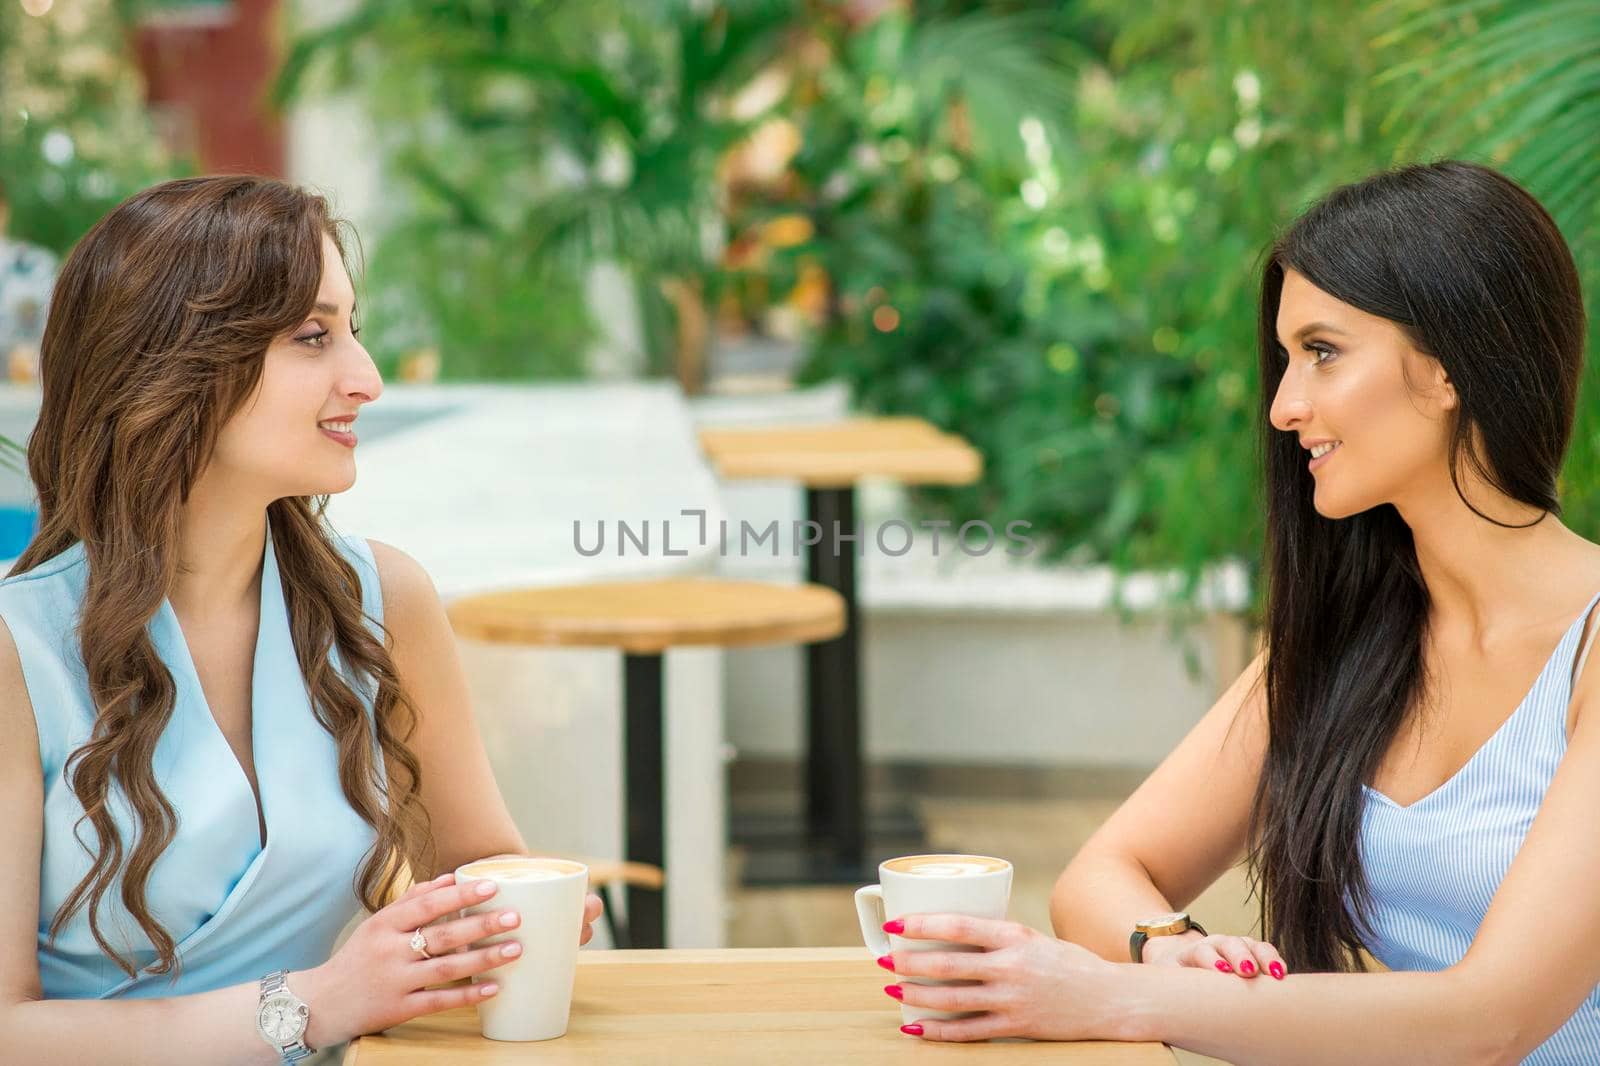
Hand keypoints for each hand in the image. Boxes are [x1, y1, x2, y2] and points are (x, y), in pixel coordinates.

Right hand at [294, 873, 602, 1048]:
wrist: (320, 1003)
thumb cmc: (356, 958)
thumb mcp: (376, 925)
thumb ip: (411, 901)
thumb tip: (449, 879)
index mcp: (384, 925)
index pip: (427, 905)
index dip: (460, 895)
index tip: (492, 886)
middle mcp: (390, 951)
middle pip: (442, 936)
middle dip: (482, 926)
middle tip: (514, 917)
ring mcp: (395, 981)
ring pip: (446, 968)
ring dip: (484, 959)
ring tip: (515, 949)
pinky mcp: (399, 1009)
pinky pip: (438, 1001)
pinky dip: (467, 996)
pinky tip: (493, 988)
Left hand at [880, 914, 1126, 1042]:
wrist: (1111, 999)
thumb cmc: (1069, 963)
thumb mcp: (1033, 937)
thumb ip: (997, 936)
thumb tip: (950, 929)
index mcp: (1015, 936)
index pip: (959, 925)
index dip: (922, 925)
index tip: (894, 923)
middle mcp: (1012, 967)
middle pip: (948, 964)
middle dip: (909, 962)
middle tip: (883, 959)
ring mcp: (1013, 999)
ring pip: (953, 998)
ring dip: (917, 994)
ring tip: (893, 989)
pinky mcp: (1016, 1026)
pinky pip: (968, 1031)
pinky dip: (938, 1031)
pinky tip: (916, 1027)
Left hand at [1143, 930, 1287, 979]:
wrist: (1180, 960)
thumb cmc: (1176, 978)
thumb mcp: (1168, 983)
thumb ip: (1172, 993)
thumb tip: (1175, 1015)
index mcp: (1193, 952)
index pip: (1201, 952)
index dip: (1210, 960)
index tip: (1220, 971)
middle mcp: (1216, 945)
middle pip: (1229, 944)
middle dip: (1239, 956)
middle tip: (1247, 971)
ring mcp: (1235, 946)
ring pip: (1251, 945)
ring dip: (1263, 957)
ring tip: (1275, 973)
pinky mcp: (1251, 952)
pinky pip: (1265, 951)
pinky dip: (1275, 960)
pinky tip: (1282, 973)